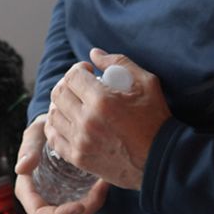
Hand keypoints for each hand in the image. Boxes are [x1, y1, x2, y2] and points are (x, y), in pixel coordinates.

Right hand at [14, 116, 110, 213]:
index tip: (79, 205)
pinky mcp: (71, 194)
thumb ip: (29, 148)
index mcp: (27, 190)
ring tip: (104, 182)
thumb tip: (21, 169)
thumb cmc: (45, 128)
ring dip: (92, 204)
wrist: (61, 123)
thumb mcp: (35, 133)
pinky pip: (85, 205)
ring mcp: (57, 198)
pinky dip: (96, 198)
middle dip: (81, 212)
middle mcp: (41, 198)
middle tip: (99, 191)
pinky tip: (104, 181)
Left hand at [45, 49, 170, 190]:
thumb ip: (119, 63)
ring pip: (53, 115)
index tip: (87, 71)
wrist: (160, 159)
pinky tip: (67, 121)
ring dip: (60, 104)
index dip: (78, 69)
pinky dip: (56, 126)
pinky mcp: (78, 158)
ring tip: (74, 103)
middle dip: (67, 84)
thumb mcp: (146, 83)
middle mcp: (87, 121)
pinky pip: (53, 138)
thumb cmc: (155, 119)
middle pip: (59, 94)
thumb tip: (94, 54)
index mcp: (102, 100)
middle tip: (79, 86)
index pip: (72, 76)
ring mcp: (80, 142)